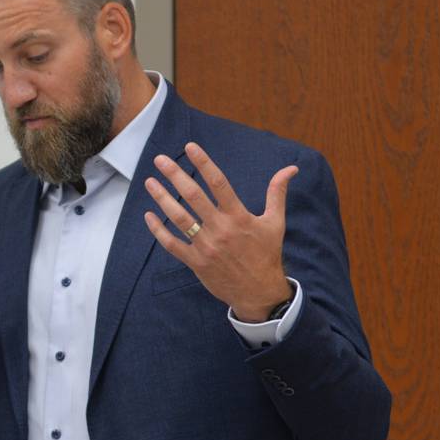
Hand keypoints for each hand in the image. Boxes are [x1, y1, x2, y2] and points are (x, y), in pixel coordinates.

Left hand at [144, 142, 297, 321]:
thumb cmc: (267, 254)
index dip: (204, 163)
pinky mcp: (196, 262)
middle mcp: (221, 229)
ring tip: (149, 182)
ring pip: (179, 218)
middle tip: (160, 160)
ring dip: (162, 198)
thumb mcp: (276, 222)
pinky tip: (149, 216)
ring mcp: (206, 246)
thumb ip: (277, 193)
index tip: (190, 147)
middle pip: (193, 196)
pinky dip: (159, 231)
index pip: (219, 183)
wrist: (259, 293)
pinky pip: (172, 244)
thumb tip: (291, 168)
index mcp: (239, 216)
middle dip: (175, 175)